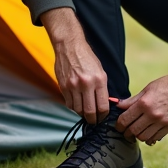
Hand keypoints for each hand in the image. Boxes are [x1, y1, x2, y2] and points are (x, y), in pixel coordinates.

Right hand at [41, 8, 107, 123]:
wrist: (69, 46)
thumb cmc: (87, 58)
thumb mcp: (101, 72)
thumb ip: (102, 89)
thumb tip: (103, 105)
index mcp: (99, 80)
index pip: (103, 106)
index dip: (103, 116)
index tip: (102, 118)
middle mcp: (86, 84)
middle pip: (90, 112)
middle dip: (93, 120)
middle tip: (94, 121)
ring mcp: (73, 86)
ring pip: (78, 110)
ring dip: (82, 114)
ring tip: (85, 112)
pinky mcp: (63, 86)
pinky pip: (69, 104)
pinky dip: (74, 107)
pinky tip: (77, 104)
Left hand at [115, 69, 167, 144]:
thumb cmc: (166, 85)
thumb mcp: (148, 89)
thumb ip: (132, 100)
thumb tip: (117, 105)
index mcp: (144, 103)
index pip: (125, 120)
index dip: (119, 125)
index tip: (119, 126)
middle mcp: (152, 114)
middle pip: (133, 131)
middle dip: (127, 133)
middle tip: (126, 131)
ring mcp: (162, 121)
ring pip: (144, 137)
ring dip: (138, 136)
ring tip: (138, 132)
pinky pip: (156, 138)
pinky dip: (150, 138)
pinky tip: (149, 133)